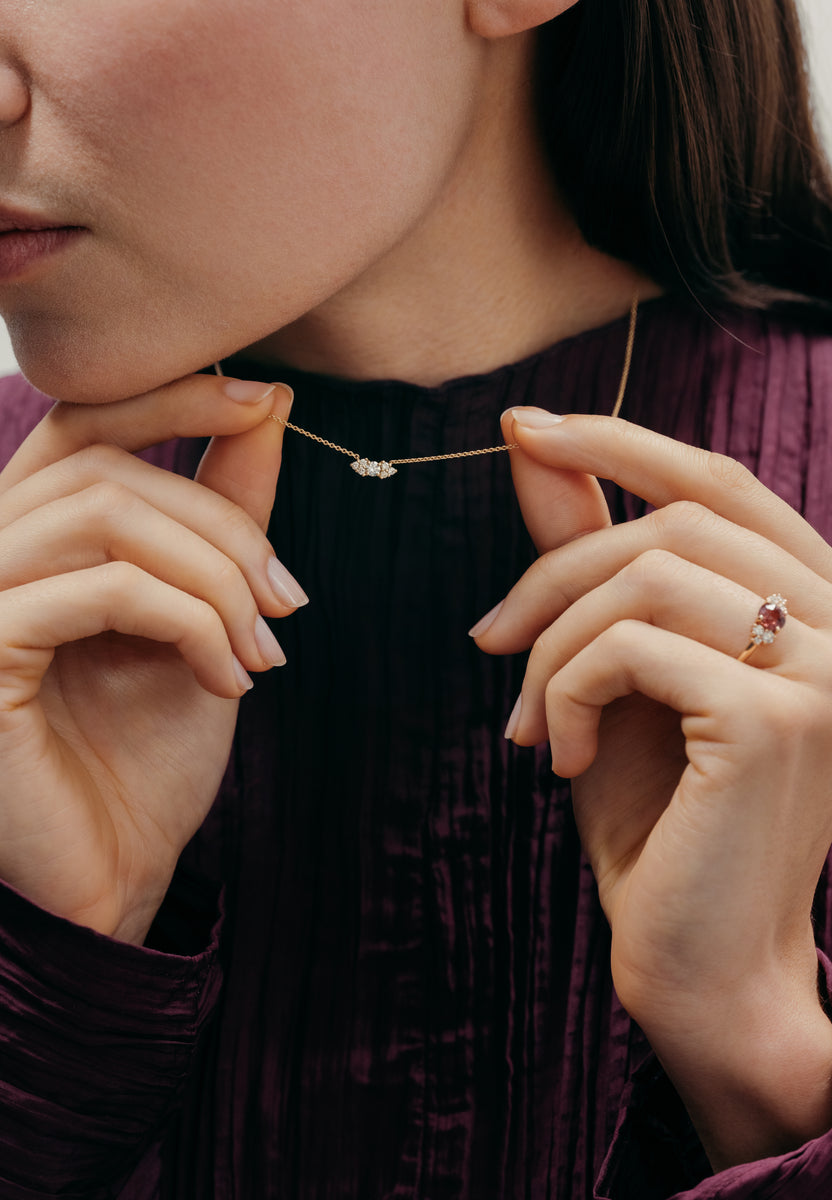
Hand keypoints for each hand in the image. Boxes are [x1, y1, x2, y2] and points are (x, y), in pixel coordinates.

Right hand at [0, 374, 301, 944]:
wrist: (117, 869)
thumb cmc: (149, 747)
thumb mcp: (203, 610)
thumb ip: (222, 511)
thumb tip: (270, 405)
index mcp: (27, 534)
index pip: (83, 420)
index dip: (174, 394)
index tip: (269, 401)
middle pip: (107, 468)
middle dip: (223, 524)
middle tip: (289, 600)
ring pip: (105, 518)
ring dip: (215, 576)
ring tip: (264, 650)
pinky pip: (102, 590)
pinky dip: (189, 623)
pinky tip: (227, 680)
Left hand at [473, 407, 831, 1166]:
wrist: (701, 962)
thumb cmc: (664, 818)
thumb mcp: (621, 665)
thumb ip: (592, 552)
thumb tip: (529, 440)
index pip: (726, 484)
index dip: (620, 442)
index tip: (523, 430)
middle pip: (676, 520)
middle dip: (557, 570)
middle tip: (490, 641)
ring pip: (645, 574)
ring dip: (554, 642)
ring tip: (531, 720)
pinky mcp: (780, 716)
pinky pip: (628, 645)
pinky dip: (567, 689)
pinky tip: (565, 757)